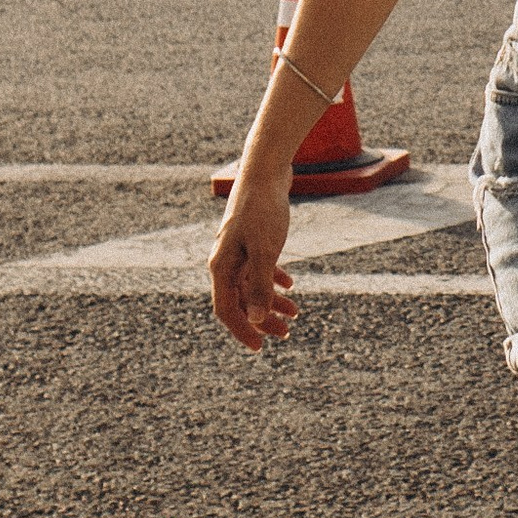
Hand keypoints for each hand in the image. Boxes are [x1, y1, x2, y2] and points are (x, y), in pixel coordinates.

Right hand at [209, 173, 296, 352]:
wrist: (266, 171)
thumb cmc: (263, 209)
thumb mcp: (265, 250)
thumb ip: (259, 285)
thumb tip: (254, 320)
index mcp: (221, 266)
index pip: (226, 310)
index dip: (242, 330)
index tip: (260, 347)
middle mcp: (224, 260)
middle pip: (239, 301)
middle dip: (261, 320)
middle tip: (286, 334)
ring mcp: (237, 249)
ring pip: (250, 286)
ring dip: (271, 302)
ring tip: (295, 313)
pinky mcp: (250, 238)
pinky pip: (258, 268)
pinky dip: (273, 280)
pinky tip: (290, 285)